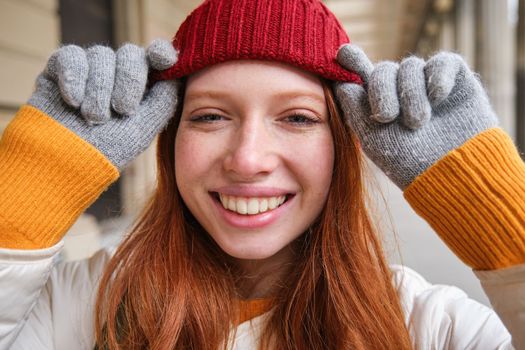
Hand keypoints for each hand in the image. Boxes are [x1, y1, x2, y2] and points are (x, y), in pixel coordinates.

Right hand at [27, 39, 178, 170]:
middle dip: (130, 80)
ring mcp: (89, 68)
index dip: (161, 52)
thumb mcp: (143, 128)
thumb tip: (176, 72)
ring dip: (100, 89)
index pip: (155, 57)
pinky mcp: (60, 67)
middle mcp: (116, 73)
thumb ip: (163, 100)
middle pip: (131, 53)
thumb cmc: (108, 151)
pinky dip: (74, 77)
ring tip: (94, 118)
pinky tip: (74, 101)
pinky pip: (72, 55)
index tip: (164, 59)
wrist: (65, 162)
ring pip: (101, 54)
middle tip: (123, 109)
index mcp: (141, 87)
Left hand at [334, 45, 497, 188]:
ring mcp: (428, 83)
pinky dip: (438, 78)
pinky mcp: (456, 79)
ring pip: (410, 66)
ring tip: (418, 123)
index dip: (351, 60)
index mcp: (378, 103)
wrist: (451, 171)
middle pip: (383, 69)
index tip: (342, 54)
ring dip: (411, 94)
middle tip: (387, 116)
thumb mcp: (373, 137)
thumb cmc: (408, 162)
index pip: (361, 75)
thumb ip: (355, 108)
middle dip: (381, 90)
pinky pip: (443, 62)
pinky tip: (438, 97)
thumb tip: (342, 81)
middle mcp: (401, 90)